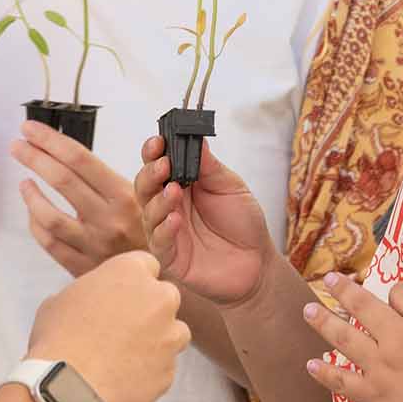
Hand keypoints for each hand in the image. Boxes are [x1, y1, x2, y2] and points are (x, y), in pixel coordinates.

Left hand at [12, 120, 147, 275]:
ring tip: (24, 181)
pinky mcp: (81, 266)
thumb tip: (90, 147)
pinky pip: (50, 242)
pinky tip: (34, 211)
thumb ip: (118, 174)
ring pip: (50, 216)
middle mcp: (108, 220)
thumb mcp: (147, 197)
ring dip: (31, 195)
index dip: (51, 141)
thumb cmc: (147, 233)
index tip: (32, 130)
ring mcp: (93, 245)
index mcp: (125, 196)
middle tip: (18, 145)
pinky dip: (37, 223)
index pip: (81, 159)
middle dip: (34, 158)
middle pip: (63, 181)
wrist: (156, 280)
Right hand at [28, 251, 190, 401]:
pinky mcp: (169, 370)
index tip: (120, 296)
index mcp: (130, 272)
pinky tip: (123, 379)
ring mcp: (169, 336)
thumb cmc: (57, 339)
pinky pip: (164, 368)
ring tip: (126, 356)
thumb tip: (87, 302)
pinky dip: (150, 372)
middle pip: (166, 297)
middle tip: (123, 327)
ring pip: (175, 333)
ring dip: (158, 340)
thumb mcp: (61, 300)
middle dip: (150, 310)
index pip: (146, 265)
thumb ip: (87, 293)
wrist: (67, 388)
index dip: (133, 282)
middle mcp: (158, 299)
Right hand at [134, 136, 274, 307]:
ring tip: (174, 192)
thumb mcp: (230, 187)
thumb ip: (210, 167)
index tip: (158, 141)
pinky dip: (164, 229)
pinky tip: (174, 220)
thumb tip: (196, 138)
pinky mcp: (171, 256)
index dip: (154, 152)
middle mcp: (169, 206)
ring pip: (148, 213)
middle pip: (145, 186)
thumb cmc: (243, 223)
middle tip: (163, 166)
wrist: (257, 262)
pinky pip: (159, 241)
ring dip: (159, 200)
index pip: (158, 164)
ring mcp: (167, 231)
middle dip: (151, 173)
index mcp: (181, 185)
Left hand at [302, 273, 402, 401]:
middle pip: (363, 305)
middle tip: (330, 279)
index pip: (400, 292)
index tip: (395, 300)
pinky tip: (311, 365)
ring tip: (308, 311)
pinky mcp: (372, 394)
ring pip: (344, 337)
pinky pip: (341, 380)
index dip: (396, 293)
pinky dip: (324, 372)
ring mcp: (380, 366)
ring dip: (323, 321)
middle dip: (343, 290)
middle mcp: (397, 338)